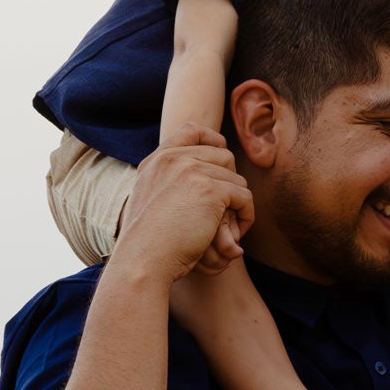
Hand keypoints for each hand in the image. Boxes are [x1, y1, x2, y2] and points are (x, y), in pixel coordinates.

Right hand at [115, 126, 252, 283]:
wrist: (143, 259)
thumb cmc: (148, 243)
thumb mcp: (151, 202)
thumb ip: (169, 183)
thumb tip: (202, 179)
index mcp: (156, 160)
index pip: (192, 130)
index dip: (214, 141)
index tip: (223, 164)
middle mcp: (173, 159)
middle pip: (224, 156)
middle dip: (231, 183)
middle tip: (227, 211)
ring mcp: (191, 171)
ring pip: (237, 180)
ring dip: (238, 205)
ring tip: (228, 229)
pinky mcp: (211, 190)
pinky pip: (245, 197)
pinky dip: (246, 217)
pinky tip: (235, 236)